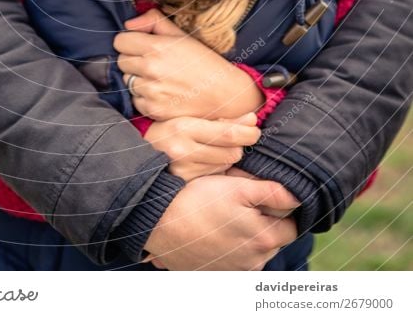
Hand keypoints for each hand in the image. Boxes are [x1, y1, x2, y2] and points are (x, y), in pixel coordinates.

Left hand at [115, 9, 262, 120]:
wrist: (225, 94)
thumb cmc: (204, 62)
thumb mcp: (182, 35)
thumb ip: (153, 21)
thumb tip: (129, 23)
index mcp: (156, 47)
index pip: (120, 41)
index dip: (130, 42)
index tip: (141, 46)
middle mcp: (151, 69)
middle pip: (121, 62)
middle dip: (133, 61)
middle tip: (153, 63)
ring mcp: (151, 92)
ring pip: (127, 82)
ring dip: (138, 80)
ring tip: (160, 79)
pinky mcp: (154, 110)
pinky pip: (135, 101)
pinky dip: (145, 99)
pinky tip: (163, 94)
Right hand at [143, 174, 299, 269]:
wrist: (160, 223)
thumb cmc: (198, 200)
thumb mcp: (237, 186)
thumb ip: (273, 193)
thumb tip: (299, 197)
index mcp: (264, 239)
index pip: (292, 225)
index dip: (282, 207)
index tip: (264, 194)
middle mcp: (254, 261)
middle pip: (274, 239)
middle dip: (266, 220)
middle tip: (242, 199)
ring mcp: (235, 269)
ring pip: (255, 249)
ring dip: (249, 233)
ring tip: (227, 213)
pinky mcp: (218, 272)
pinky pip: (237, 258)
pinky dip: (232, 244)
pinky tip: (216, 229)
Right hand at [144, 113, 260, 181]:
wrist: (140, 151)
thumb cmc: (169, 129)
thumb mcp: (190, 117)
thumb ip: (222, 119)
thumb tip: (252, 119)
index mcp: (184, 126)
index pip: (228, 133)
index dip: (248, 133)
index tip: (254, 130)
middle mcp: (183, 149)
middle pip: (231, 152)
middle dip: (239, 145)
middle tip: (236, 139)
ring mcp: (183, 169)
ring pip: (226, 164)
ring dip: (228, 156)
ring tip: (216, 148)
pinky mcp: (185, 182)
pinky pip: (215, 174)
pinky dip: (217, 166)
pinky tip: (207, 159)